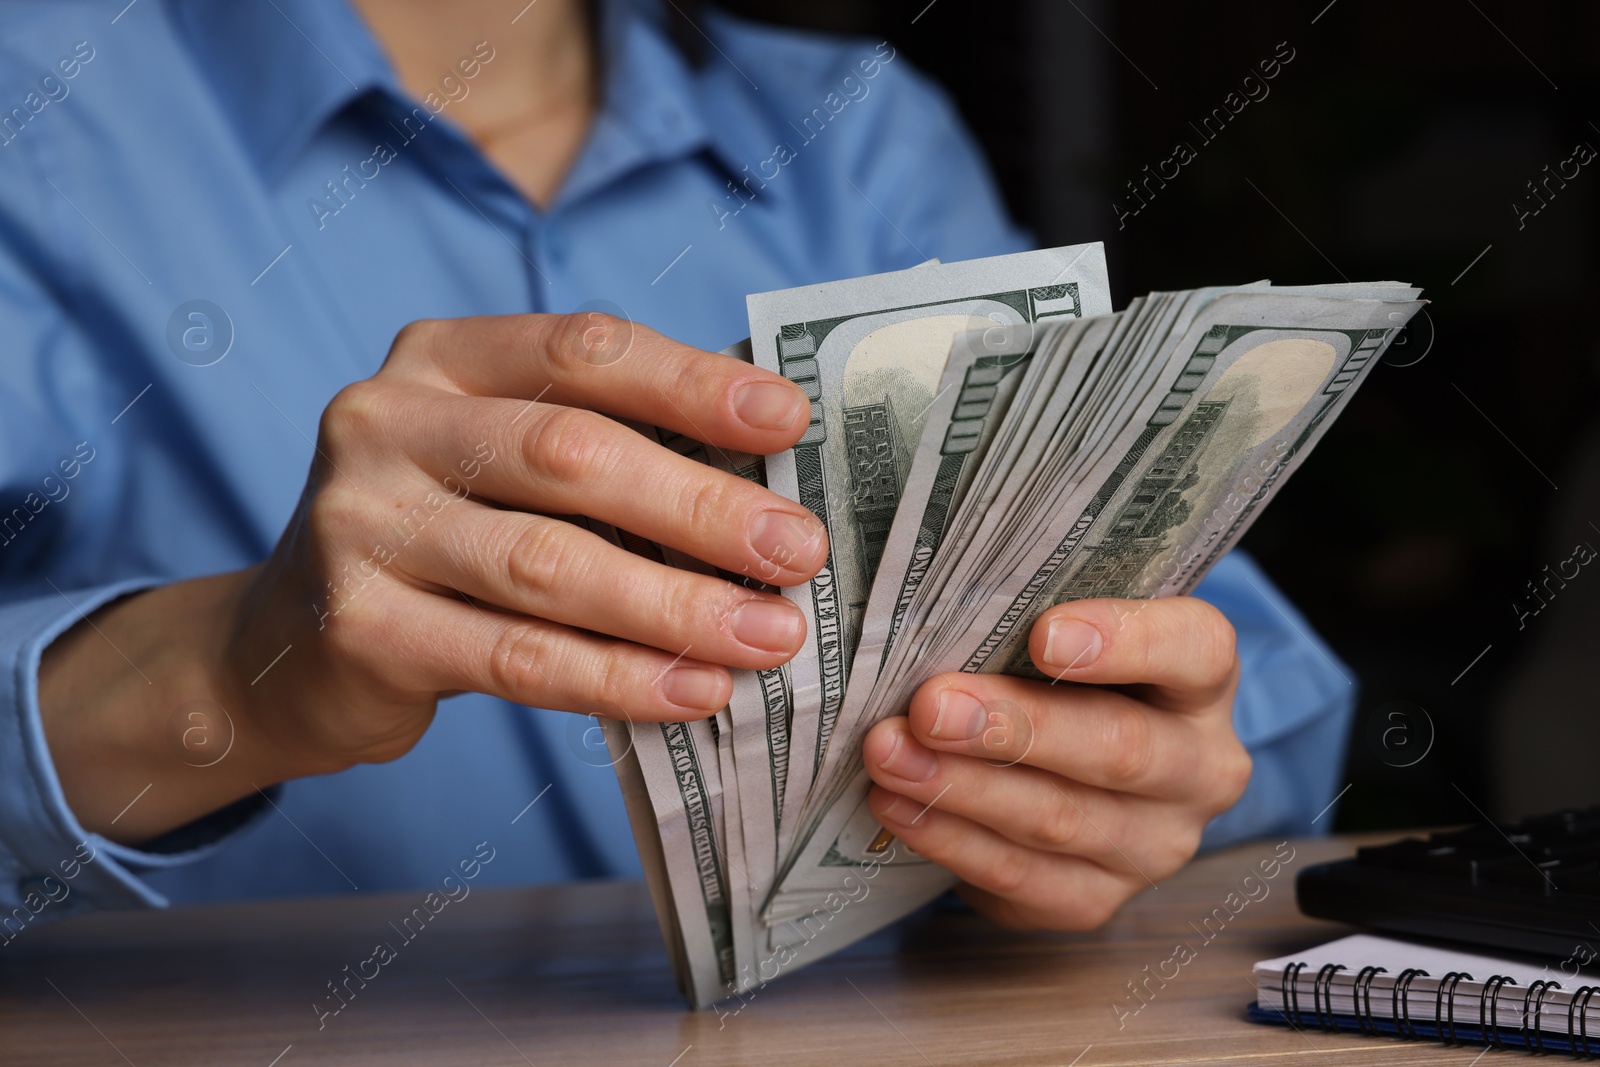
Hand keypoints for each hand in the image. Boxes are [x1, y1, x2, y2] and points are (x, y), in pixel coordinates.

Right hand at [41, 313, 826, 840]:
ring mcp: (362, 524)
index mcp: (441, 358)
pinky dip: (620, 678)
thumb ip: (605, 450)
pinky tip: (695, 689)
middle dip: (702, 508)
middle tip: (798, 552)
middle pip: (572, 455)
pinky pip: (517, 656)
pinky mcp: (361, 627)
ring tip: (770, 636)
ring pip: (549, 566)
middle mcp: (386, 422)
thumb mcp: (502, 463)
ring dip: (677, 605)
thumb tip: (771, 477)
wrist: (287, 645)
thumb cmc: (444, 537)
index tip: (789, 421)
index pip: (582, 350)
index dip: (692, 382)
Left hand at [862, 596, 1247, 929]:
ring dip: (963, 786)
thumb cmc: (1065, 681)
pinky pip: (1022, 877)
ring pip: (1060, 819)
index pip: (1195, 649)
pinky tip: (898, 805)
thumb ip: (1026, 622)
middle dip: (1013, 726)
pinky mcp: (1098, 899)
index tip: (1042, 634)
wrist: (1070, 771)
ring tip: (891, 754)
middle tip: (930, 705)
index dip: (1124, 641)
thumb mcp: (1067, 637)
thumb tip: (934, 620)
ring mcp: (1155, 845)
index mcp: (1203, 681)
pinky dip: (951, 839)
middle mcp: (1198, 768)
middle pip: (1119, 747)